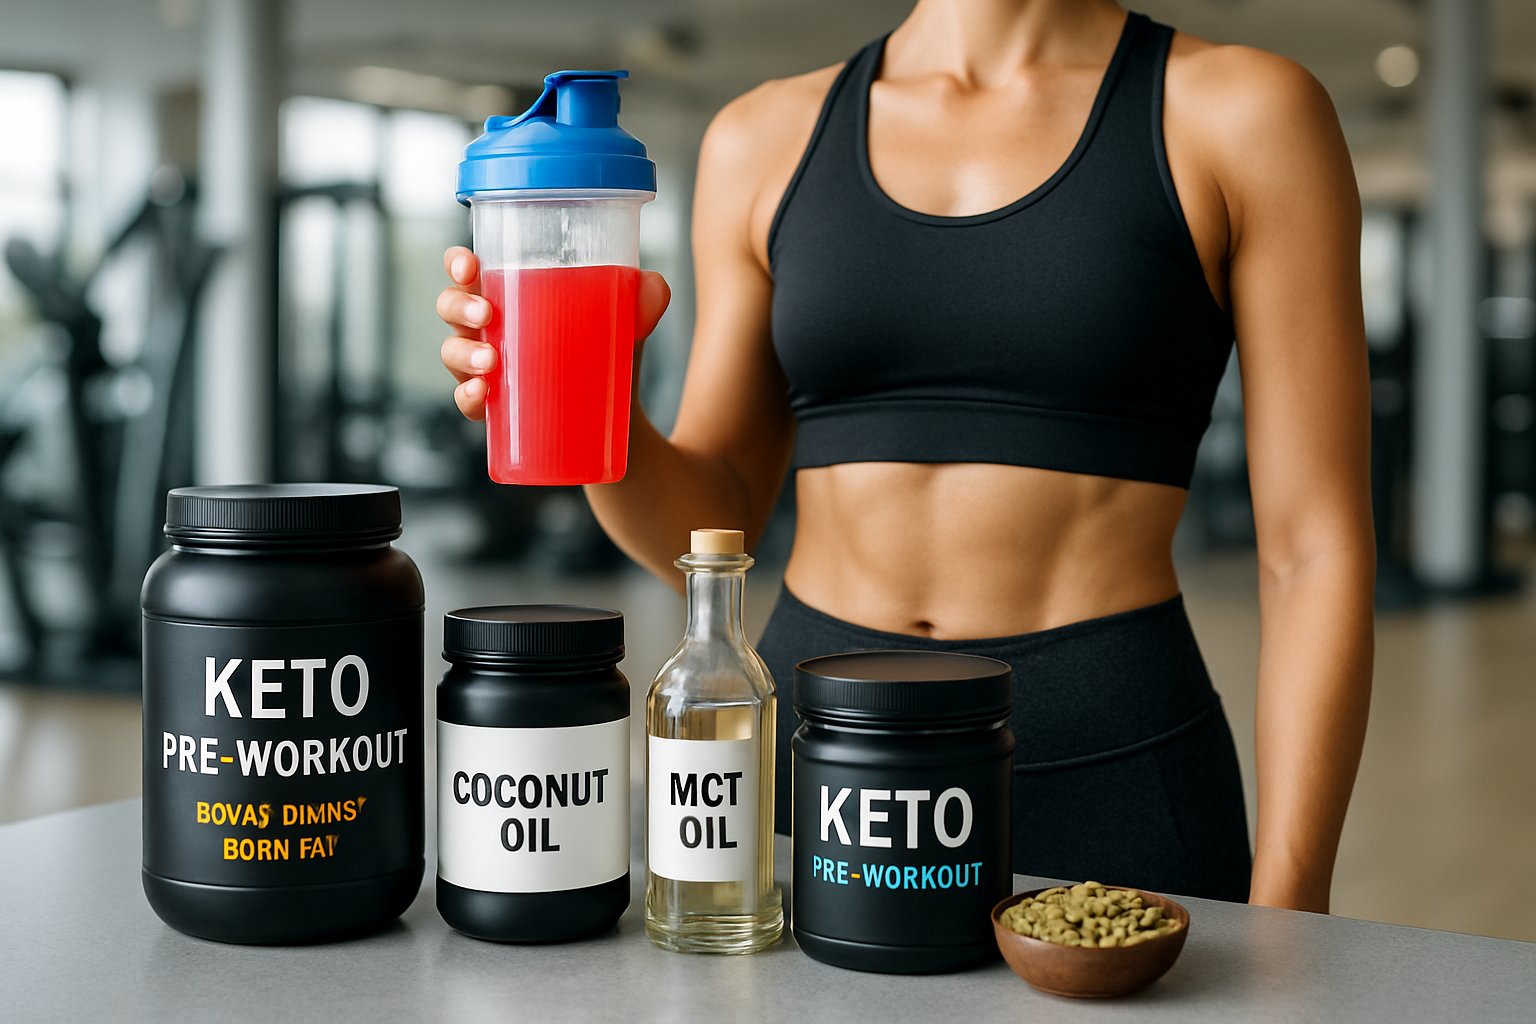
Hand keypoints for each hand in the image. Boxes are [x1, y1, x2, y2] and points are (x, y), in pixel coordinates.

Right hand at [436, 246, 671, 420]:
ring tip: (491, 364)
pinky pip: (467, 402)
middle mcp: (490, 328)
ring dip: (462, 355)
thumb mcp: (626, 326)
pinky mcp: (496, 409)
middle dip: (458, 306)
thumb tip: (653, 285)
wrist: (618, 420)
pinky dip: (467, 398)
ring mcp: (487, 369)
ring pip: (452, 354)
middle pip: (451, 307)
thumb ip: (642, 302)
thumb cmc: (608, 355)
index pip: (469, 270)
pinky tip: (480, 396)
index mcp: (511, 295)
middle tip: (487, 314)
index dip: (457, 262)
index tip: (469, 266)